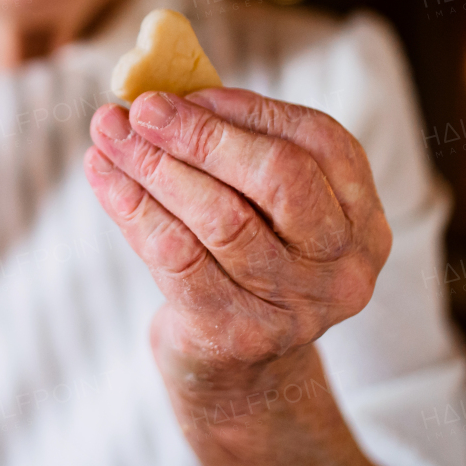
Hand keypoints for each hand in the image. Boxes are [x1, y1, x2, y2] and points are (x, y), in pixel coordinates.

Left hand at [84, 87, 391, 390]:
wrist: (237, 375)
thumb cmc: (240, 264)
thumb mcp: (259, 209)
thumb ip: (230, 149)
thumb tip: (162, 89)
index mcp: (363, 218)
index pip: (319, 142)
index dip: (245, 109)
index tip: (180, 92)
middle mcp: (343, 265)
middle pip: (278, 178)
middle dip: (201, 135)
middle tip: (140, 110)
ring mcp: (295, 305)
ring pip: (219, 216)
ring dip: (152, 165)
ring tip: (107, 134)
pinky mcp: (238, 334)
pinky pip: (175, 255)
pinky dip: (131, 206)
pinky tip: (102, 175)